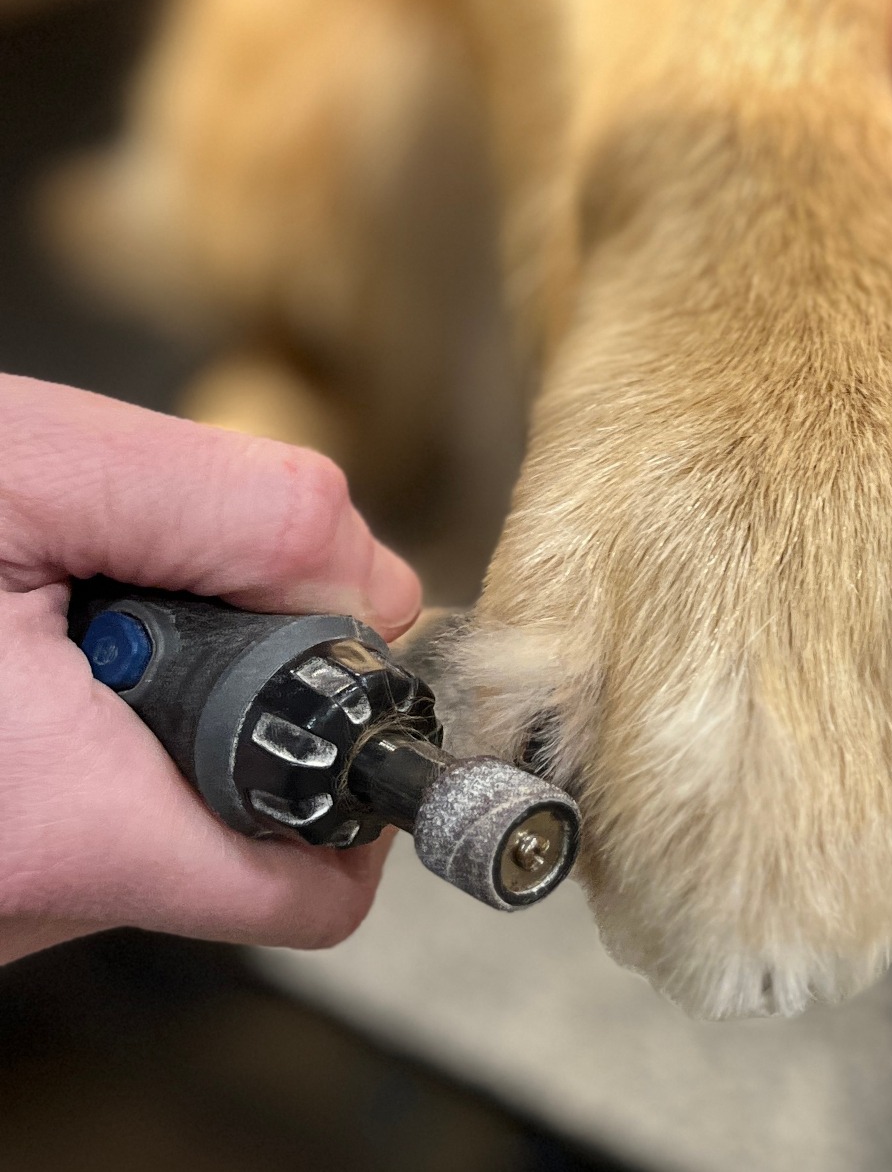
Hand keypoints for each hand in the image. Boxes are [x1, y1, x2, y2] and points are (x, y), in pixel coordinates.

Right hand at [0, 375, 420, 963]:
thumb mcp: (34, 472)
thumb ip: (239, 517)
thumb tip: (371, 585)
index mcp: (57, 832)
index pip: (313, 889)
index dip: (358, 770)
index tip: (332, 656)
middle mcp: (20, 905)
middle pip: (236, 819)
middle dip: (236, 682)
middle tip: (147, 577)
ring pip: (155, 799)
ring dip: (154, 685)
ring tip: (55, 598)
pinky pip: (81, 795)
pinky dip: (88, 707)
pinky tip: (20, 637)